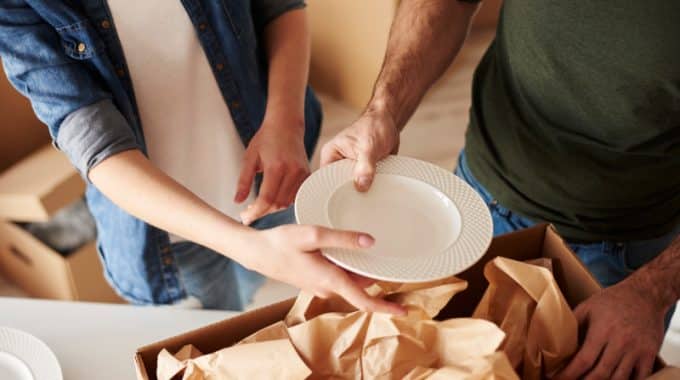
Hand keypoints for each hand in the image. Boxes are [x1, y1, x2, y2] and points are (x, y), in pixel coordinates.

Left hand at [236, 116, 309, 224]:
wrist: (286, 125)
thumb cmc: (266, 138)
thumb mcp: (249, 158)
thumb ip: (243, 181)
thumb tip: (237, 201)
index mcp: (276, 167)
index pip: (267, 199)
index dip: (256, 212)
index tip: (246, 217)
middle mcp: (292, 171)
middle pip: (278, 204)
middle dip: (263, 211)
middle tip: (249, 212)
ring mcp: (302, 173)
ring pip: (288, 202)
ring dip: (274, 208)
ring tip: (260, 205)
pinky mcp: (308, 175)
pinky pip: (296, 196)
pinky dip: (285, 201)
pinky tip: (273, 198)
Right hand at [238, 224, 405, 314]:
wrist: (257, 252)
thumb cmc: (281, 243)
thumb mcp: (313, 235)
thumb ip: (342, 239)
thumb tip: (370, 241)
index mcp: (331, 280)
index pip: (364, 301)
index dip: (386, 306)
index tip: (404, 309)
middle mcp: (327, 287)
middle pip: (361, 289)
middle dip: (380, 282)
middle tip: (398, 265)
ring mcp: (321, 285)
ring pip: (351, 282)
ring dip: (365, 274)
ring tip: (380, 257)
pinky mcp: (315, 279)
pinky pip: (340, 278)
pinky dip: (352, 270)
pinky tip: (354, 253)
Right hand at [320, 110, 399, 191]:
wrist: (389, 122)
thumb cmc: (374, 126)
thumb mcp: (368, 147)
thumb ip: (365, 166)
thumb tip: (361, 186)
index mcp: (330, 155)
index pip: (325, 179)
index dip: (332, 191)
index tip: (343, 199)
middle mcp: (337, 163)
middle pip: (338, 186)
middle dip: (349, 193)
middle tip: (359, 200)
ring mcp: (350, 169)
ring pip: (352, 188)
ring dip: (361, 192)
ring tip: (368, 195)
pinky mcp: (362, 173)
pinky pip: (364, 186)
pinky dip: (370, 189)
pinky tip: (375, 191)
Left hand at [554, 277, 666, 379]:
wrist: (645, 294)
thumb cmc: (613, 300)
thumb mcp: (587, 307)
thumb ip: (572, 324)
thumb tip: (554, 341)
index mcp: (602, 331)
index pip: (583, 360)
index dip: (569, 374)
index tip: (556, 378)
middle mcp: (621, 342)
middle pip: (600, 374)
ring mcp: (637, 350)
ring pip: (619, 379)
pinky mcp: (650, 355)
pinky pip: (640, 377)